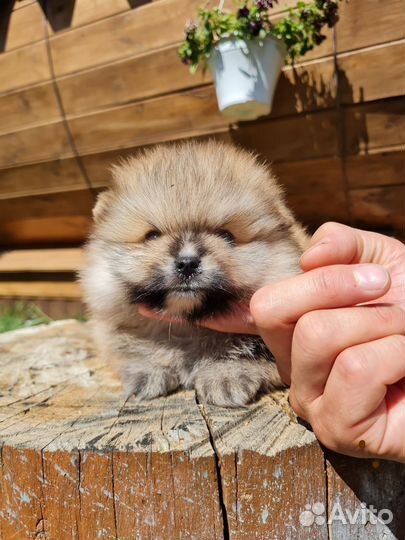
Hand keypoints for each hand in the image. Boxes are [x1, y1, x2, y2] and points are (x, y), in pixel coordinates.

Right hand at [250, 222, 404, 461]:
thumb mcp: (378, 262)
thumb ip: (340, 245)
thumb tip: (309, 258)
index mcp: (292, 333)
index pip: (266, 304)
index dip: (320, 282)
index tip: (376, 277)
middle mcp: (292, 369)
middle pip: (283, 314)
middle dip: (351, 296)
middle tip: (397, 308)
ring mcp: (311, 403)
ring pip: (318, 335)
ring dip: (382, 325)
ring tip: (404, 339)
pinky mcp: (337, 429)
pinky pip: (355, 368)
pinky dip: (396, 355)